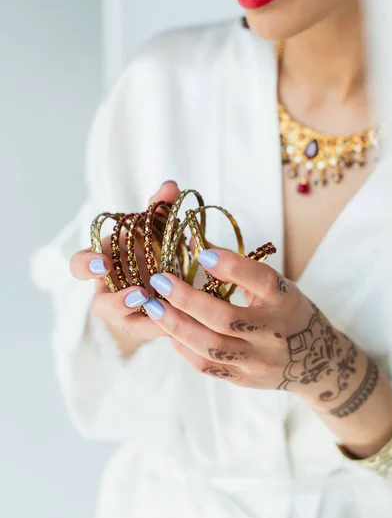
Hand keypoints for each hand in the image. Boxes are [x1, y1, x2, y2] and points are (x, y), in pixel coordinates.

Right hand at [69, 180, 181, 354]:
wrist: (165, 279)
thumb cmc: (154, 249)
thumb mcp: (156, 228)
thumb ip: (159, 207)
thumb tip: (169, 186)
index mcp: (106, 264)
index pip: (80, 267)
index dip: (87, 266)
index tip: (104, 263)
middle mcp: (113, 292)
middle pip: (102, 305)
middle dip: (117, 303)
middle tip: (138, 296)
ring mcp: (131, 316)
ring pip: (130, 326)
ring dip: (151, 322)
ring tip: (171, 313)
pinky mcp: (150, 329)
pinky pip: (156, 332)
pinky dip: (170, 326)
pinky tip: (186, 318)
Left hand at [142, 247, 370, 414]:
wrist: (317, 363)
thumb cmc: (288, 313)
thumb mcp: (277, 287)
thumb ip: (240, 270)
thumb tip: (195, 244)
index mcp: (286, 302)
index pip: (262, 281)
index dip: (232, 266)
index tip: (201, 253)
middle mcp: (274, 333)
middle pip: (226, 319)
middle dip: (187, 299)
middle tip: (160, 280)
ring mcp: (259, 361)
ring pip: (211, 347)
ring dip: (176, 325)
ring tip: (153, 307)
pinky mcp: (245, 380)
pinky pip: (208, 367)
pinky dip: (184, 348)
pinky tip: (168, 331)